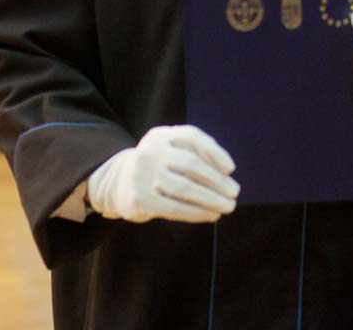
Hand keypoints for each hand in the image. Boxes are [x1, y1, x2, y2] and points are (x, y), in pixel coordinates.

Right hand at [86, 125, 238, 222]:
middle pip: (190, 164)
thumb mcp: (170, 151)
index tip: (231, 169)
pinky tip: (211, 215)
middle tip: (234, 192)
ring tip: (228, 206)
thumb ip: (196, 155)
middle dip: (217, 180)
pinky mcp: (140, 199)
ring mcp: (142, 175)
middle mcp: (150, 151)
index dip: (215, 152)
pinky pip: (174, 208)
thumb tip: (226, 174)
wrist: (118, 183)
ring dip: (211, 199)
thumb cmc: (158, 166)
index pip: (192, 137)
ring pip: (184, 188)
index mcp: (160, 135)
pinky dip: (197, 212)